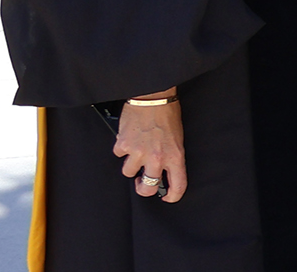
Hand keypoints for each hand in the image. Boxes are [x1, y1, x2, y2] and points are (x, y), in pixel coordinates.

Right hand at [112, 87, 184, 202]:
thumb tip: (163, 172)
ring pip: (128, 172)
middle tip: (143, 182)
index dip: (173, 196)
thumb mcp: (177, 139)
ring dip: (131, 164)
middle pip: (147, 188)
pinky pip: (119, 155)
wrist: (153, 98)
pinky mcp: (123, 145)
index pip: (177, 185)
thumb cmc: (167, 115)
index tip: (168, 198)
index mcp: (175, 156)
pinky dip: (123, 148)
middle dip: (144, 188)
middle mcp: (156, 158)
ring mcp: (138, 153)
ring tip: (137, 151)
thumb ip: (171, 157)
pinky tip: (130, 139)